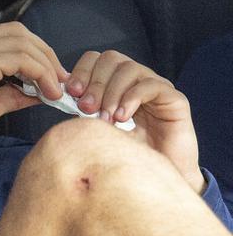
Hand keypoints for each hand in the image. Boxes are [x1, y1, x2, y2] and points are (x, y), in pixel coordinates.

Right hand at [0, 23, 68, 152]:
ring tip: (56, 91)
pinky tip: (47, 94)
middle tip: (61, 82)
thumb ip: (9, 95)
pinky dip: (41, 74)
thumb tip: (37, 93)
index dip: (36, 53)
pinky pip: (21, 58)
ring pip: (23, 42)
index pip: (9, 35)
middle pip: (19, 32)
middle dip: (46, 55)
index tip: (52, 78)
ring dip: (47, 66)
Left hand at [67, 51, 203, 192]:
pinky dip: (131, 98)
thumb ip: (84, 110)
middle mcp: (137, 79)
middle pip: (111, 58)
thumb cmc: (127, 154)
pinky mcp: (175, 98)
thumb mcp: (99, 129)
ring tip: (106, 117)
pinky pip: (151, 85)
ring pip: (129, 68)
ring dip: (111, 92)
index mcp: (117, 82)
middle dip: (94, 82)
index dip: (82, 70)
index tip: (71, 92)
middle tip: (86, 108)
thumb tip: (58, 95)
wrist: (158, 177)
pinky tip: (122, 117)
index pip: (97, 59)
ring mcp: (157, 86)